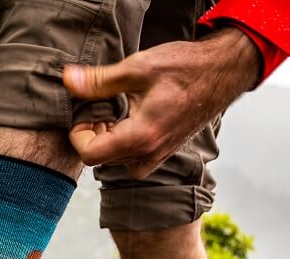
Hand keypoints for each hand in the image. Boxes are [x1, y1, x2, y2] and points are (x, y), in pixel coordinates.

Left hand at [63, 27, 260, 177]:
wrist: (221, 73)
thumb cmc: (184, 69)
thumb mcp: (137, 69)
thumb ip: (98, 81)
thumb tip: (68, 81)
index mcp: (141, 137)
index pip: (90, 154)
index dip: (78, 133)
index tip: (84, 113)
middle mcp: (149, 155)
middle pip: (100, 158)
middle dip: (92, 133)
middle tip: (98, 106)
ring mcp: (157, 157)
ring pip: (115, 159)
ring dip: (106, 137)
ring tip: (114, 110)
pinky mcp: (162, 154)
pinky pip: (130, 157)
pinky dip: (121, 140)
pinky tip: (128, 117)